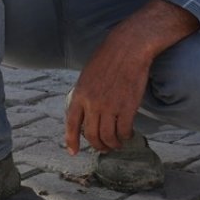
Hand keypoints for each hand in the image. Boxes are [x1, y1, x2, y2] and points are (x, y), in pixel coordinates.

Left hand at [65, 0, 199, 154]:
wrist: (128, 47)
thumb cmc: (109, 57)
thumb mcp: (87, 75)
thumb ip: (85, 95)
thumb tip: (86, 113)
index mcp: (79, 94)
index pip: (72, 124)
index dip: (71, 140)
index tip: (73, 152)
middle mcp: (92, 104)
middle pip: (91, 135)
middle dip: (98, 146)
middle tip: (104, 148)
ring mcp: (109, 106)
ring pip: (108, 137)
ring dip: (112, 144)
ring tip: (117, 144)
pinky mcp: (127, 107)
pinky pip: (124, 130)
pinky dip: (126, 136)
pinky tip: (128, 135)